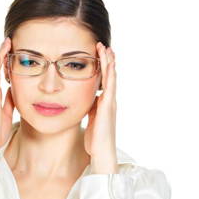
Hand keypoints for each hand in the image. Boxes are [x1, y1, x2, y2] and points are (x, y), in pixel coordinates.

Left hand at [84, 42, 117, 173]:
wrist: (101, 152)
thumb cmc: (95, 139)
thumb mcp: (91, 120)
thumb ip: (90, 109)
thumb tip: (87, 101)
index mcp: (103, 103)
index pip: (103, 82)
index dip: (101, 68)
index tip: (96, 55)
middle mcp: (109, 100)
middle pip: (108, 76)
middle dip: (106, 61)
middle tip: (102, 46)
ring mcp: (110, 102)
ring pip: (111, 77)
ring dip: (108, 62)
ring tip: (106, 48)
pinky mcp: (108, 105)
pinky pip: (110, 85)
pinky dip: (109, 72)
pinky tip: (108, 62)